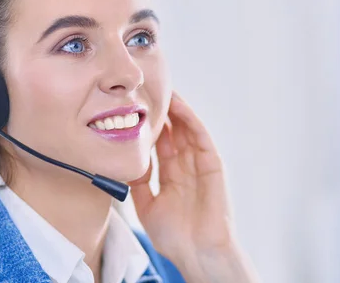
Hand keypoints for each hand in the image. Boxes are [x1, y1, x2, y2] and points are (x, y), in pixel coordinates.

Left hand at [129, 92, 259, 282]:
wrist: (197, 252)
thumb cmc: (175, 236)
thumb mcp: (147, 206)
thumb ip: (139, 184)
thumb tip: (127, 163)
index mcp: (171, 175)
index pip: (158, 143)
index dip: (147, 125)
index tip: (131, 108)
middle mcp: (186, 165)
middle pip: (172, 130)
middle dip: (160, 111)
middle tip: (144, 90)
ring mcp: (199, 163)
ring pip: (185, 128)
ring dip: (175, 108)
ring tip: (161, 88)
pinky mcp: (212, 163)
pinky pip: (200, 135)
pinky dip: (189, 118)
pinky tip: (178, 104)